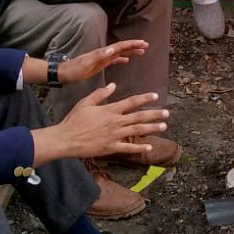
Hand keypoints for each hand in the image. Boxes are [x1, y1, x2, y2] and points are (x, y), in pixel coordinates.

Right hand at [33, 85, 169, 163]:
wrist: (66, 139)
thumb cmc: (74, 120)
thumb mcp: (86, 102)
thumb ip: (101, 94)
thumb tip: (113, 85)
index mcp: (110, 110)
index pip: (131, 102)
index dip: (145, 98)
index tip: (156, 95)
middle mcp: (115, 122)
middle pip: (139, 117)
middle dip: (155, 114)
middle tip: (167, 113)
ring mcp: (114, 135)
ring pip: (137, 131)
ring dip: (151, 128)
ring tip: (163, 126)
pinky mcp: (111, 147)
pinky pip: (128, 148)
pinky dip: (139, 148)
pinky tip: (149, 147)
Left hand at [58, 40, 147, 84]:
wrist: (64, 73)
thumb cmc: (74, 69)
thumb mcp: (87, 63)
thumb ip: (99, 56)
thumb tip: (112, 49)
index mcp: (102, 52)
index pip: (120, 46)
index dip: (132, 44)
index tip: (143, 43)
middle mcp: (104, 53)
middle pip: (122, 48)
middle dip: (134, 46)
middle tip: (146, 45)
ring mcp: (102, 58)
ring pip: (120, 53)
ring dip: (130, 51)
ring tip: (141, 51)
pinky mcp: (100, 64)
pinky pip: (114, 60)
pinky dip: (122, 59)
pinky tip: (126, 60)